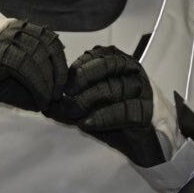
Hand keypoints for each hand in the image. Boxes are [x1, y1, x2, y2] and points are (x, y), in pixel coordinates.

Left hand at [46, 46, 167, 167]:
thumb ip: (73, 100)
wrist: (147, 137)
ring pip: (115, 88)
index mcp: (120, 62)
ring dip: (89, 100)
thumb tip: (46, 105)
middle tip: (66, 97)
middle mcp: (133, 71)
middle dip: (83, 80)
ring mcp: (143, 90)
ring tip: (72, 113)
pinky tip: (87, 123)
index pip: (98, 55)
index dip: (78, 67)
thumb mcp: (92, 104)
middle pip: (107, 67)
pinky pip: (124, 111)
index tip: (62, 84)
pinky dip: (103, 117)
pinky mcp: (148, 111)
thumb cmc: (117, 115)